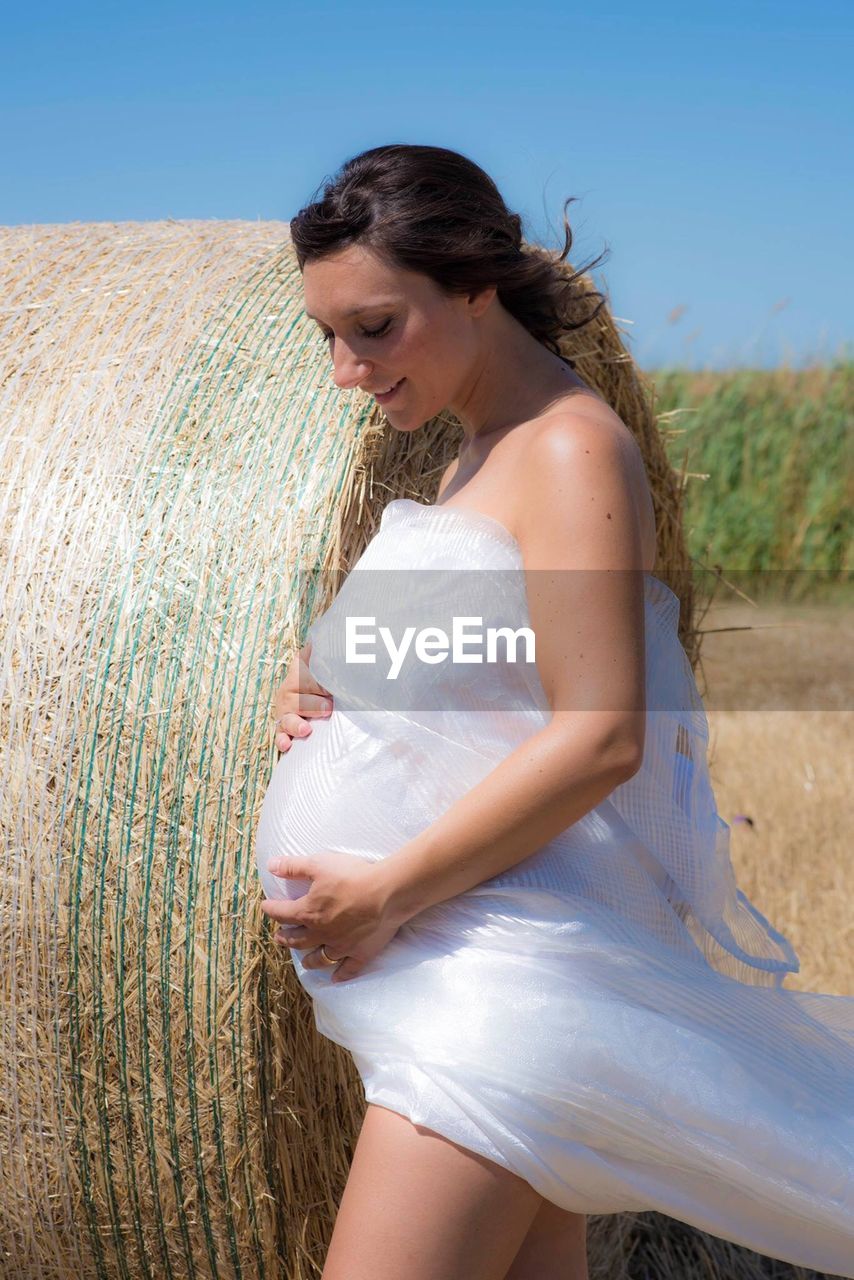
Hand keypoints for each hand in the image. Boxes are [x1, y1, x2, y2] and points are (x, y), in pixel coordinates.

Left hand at [260, 850, 404, 982]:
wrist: (387, 892)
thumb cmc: (352, 876)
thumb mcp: (318, 864)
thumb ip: (293, 867)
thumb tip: (270, 865)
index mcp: (308, 913)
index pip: (283, 913)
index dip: (272, 910)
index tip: (266, 907)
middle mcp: (321, 934)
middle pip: (298, 939)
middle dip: (287, 938)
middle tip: (280, 937)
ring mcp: (341, 946)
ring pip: (320, 958)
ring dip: (309, 960)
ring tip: (304, 962)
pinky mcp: (361, 953)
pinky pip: (348, 969)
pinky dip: (340, 975)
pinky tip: (335, 978)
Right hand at [273, 639, 333, 751]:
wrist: (314, 689)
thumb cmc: (321, 674)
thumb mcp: (322, 659)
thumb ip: (327, 650)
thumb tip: (341, 631)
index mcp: (298, 672)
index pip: (306, 677)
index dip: (319, 685)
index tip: (331, 689)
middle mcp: (288, 691)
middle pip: (297, 700)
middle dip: (313, 705)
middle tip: (328, 708)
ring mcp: (285, 711)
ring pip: (287, 718)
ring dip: (296, 724)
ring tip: (306, 729)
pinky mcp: (284, 728)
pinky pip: (279, 735)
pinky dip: (282, 741)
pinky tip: (287, 745)